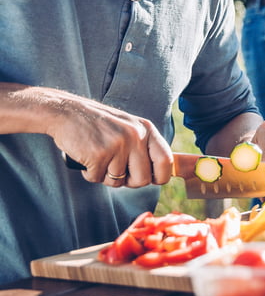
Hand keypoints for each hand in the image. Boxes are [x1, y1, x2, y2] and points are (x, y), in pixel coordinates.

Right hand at [46, 91, 173, 187]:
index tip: (152, 180)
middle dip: (128, 181)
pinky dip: (90, 173)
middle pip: (143, 179)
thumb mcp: (129, 127)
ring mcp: (118, 145)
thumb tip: (160, 174)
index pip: (166, 160)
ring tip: (99, 158)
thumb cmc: (99, 125)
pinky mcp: (99, 155)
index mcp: (146, 129)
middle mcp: (135, 136)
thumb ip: (144, 147)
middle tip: (115, 170)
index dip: (161, 176)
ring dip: (105, 176)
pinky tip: (87, 158)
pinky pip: (97, 179)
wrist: (68, 112)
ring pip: (118, 182)